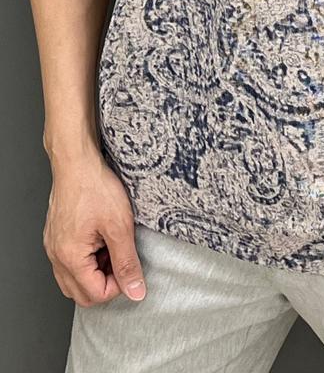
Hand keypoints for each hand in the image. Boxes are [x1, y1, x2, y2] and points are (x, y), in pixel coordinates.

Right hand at [43, 147, 146, 306]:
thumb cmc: (95, 187)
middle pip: (81, 293)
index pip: (95, 295)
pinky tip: (101, 238)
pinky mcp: (56, 236)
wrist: (77, 161)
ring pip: (74, 279)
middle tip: (122, 259)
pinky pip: (69, 262)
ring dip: (96, 272)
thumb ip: (127, 263)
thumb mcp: (120, 226)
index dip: (118, 286)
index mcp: (70, 258)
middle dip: (105, 282)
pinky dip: (87, 259)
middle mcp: (56, 256)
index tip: (130, 266)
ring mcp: (53, 246)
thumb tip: (135, 291)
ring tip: (112, 246)